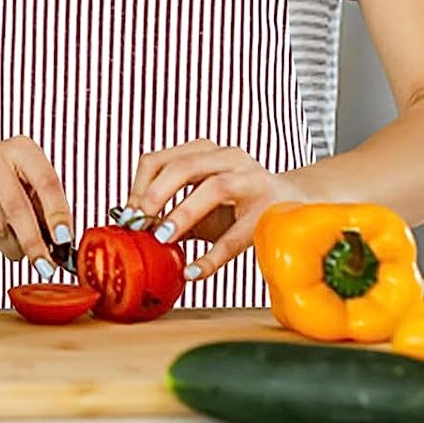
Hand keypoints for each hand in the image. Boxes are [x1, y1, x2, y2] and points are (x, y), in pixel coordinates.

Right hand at [0, 136, 71, 267]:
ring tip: (14, 244)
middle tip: (45, 265)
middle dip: (34, 243)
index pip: (46, 182)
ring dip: (10, 245)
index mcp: (22, 148)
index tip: (64, 241)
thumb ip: (46, 210)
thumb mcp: (29, 185)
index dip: (57, 214)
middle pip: (18, 207)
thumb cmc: (1, 181)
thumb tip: (62, 244)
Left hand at [125, 141, 304, 280]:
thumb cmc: (238, 204)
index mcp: (206, 151)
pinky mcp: (270, 210)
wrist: (295, 204)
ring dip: (183, 214)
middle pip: (184, 167)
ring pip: (214, 188)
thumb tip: (134, 226)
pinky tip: (194, 271)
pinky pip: (237, 234)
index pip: (160, 159)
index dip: (139, 186)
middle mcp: (229, 158)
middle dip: (156, 195)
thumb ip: (171, 207)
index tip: (128, 213)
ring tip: (163, 238)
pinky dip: (212, 256)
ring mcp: (253, 180)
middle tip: (140, 223)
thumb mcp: (201, 198)